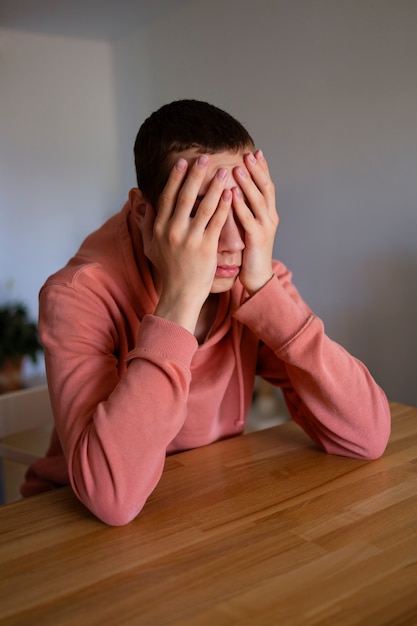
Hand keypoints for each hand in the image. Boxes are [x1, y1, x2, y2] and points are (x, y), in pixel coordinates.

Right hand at [142, 155, 231, 332]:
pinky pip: (217, 222)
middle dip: (196, 174)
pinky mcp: (206, 247)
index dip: (176, 178)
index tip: (184, 162)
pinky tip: (231, 193)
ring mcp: (190, 239)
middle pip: (185, 196)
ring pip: (204, 206)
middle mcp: (173, 230)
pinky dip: (224, 206)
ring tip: (224, 171)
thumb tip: (145, 202)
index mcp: (159, 228)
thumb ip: (147, 224)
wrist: (181, 293)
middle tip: (206, 157)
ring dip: (215, 186)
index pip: (167, 196)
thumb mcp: (150, 247)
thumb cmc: (168, 270)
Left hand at [232, 150, 278, 294]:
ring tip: (238, 168)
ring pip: (259, 201)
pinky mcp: (257, 239)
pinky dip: (241, 206)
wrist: (257, 277)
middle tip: (248, 154)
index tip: (254, 152)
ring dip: (249, 183)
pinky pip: (249, 219)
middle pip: (266, 188)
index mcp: (268, 213)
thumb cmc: (249, 252)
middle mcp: (270, 217)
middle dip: (257, 170)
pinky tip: (232, 195)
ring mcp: (265, 228)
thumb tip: (232, 190)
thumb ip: (243, 209)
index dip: (262, 168)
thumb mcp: (248, 226)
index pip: (267, 185)